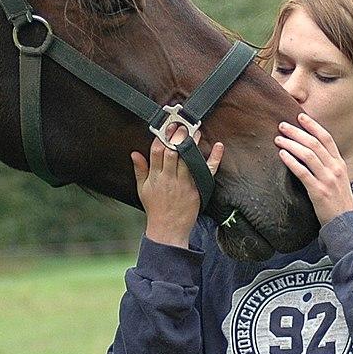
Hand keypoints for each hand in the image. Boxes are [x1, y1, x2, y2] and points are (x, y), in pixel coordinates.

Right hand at [131, 124, 223, 248]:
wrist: (168, 230)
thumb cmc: (155, 209)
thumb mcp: (142, 189)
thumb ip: (140, 170)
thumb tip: (134, 153)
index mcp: (155, 177)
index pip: (156, 152)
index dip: (161, 137)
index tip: (165, 126)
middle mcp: (169, 178)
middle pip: (173, 152)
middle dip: (176, 137)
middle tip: (182, 123)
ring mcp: (184, 183)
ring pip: (189, 159)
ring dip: (193, 143)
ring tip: (196, 129)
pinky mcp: (197, 189)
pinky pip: (207, 171)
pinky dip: (214, 158)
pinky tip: (218, 147)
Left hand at [275, 113, 352, 225]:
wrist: (346, 223)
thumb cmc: (339, 201)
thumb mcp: (339, 179)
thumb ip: (328, 165)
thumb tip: (310, 151)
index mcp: (340, 163)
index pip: (327, 138)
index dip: (313, 126)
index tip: (300, 116)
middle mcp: (335, 168)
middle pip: (314, 143)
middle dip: (297, 132)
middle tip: (282, 125)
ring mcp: (327, 179)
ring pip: (308, 154)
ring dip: (291, 144)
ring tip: (278, 139)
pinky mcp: (318, 191)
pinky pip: (303, 172)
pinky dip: (291, 161)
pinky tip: (282, 155)